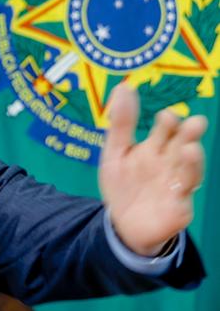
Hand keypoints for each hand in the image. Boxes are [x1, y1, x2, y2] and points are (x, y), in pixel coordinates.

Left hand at [99, 84, 205, 255]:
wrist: (122, 223)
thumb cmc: (123, 185)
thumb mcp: (115, 152)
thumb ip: (121, 123)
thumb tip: (123, 86)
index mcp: (155, 148)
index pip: (166, 130)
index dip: (168, 122)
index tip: (167, 115)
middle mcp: (170, 163)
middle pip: (182, 146)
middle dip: (189, 135)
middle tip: (195, 123)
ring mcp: (176, 184)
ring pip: (189, 170)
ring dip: (192, 161)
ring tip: (190, 149)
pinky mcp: (177, 207)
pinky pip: (183, 197)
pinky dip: (182, 190)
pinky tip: (179, 184)